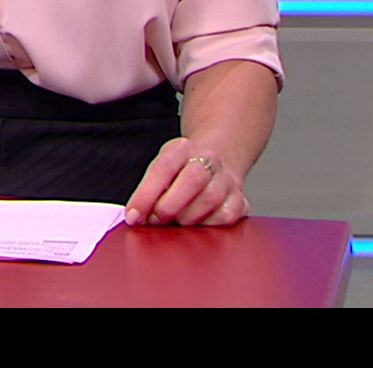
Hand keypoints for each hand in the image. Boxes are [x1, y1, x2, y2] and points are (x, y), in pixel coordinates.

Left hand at [125, 137, 249, 226]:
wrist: (214, 164)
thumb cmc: (179, 172)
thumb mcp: (160, 169)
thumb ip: (148, 190)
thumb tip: (135, 216)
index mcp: (182, 148)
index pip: (163, 168)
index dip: (145, 195)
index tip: (133, 215)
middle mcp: (208, 159)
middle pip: (193, 179)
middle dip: (170, 205)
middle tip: (156, 220)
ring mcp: (227, 179)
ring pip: (211, 199)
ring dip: (188, 217)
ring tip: (176, 221)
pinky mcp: (240, 200)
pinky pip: (226, 216)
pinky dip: (208, 224)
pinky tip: (197, 223)